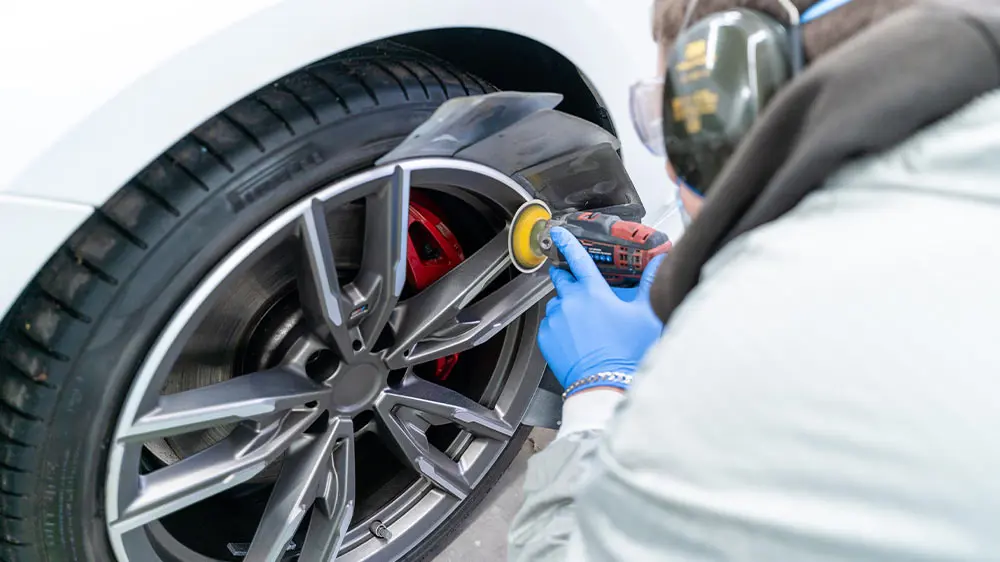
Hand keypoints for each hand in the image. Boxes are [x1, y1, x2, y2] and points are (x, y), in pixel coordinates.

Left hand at [537, 227, 665, 389]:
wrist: (604, 384)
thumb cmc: (626, 353)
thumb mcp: (645, 315)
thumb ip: (649, 284)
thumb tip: (658, 262)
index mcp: (593, 292)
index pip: (577, 258)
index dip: (567, 242)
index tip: (558, 233)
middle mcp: (570, 301)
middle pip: (562, 278)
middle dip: (568, 276)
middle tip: (581, 287)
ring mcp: (556, 320)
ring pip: (556, 303)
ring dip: (566, 305)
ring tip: (584, 323)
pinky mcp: (546, 338)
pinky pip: (549, 324)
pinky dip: (559, 326)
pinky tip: (576, 337)